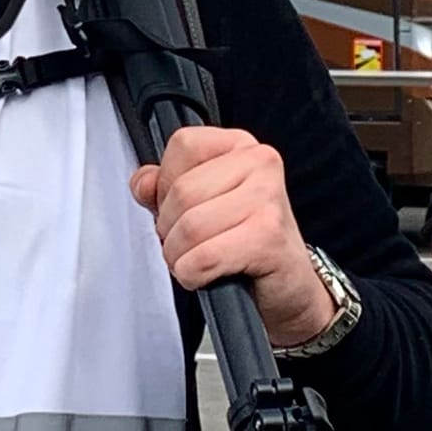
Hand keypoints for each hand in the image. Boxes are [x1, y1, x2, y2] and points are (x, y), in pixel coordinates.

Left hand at [130, 124, 331, 348]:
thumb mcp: (202, 203)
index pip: (182, 145)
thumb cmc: (245, 241)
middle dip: (170, 228)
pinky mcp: (268, 237)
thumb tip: (142, 183)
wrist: (289, 285)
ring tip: (197, 260)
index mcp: (241, 145)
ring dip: (179, 256)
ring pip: (190, 226)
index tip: (180, 208)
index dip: (166, 183)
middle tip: (188, 243)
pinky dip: (192, 274)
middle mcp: (261, 163)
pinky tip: (208, 274)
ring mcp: (268, 198)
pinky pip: (204, 257)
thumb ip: (165, 186)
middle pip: (182, 191)